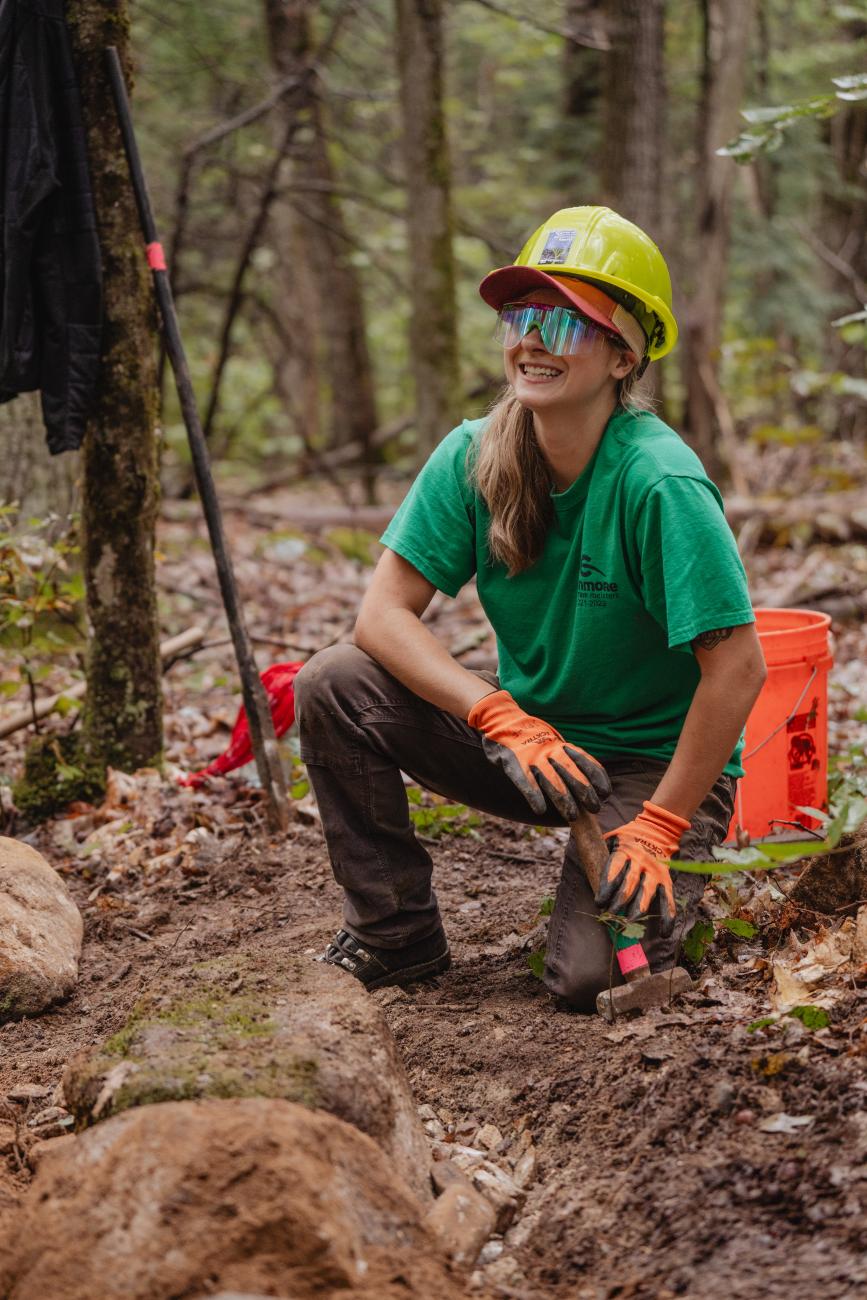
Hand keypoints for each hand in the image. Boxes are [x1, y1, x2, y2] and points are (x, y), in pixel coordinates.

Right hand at [467, 689, 609, 818]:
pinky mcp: (514, 764)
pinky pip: (526, 782)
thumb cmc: (529, 737)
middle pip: (572, 772)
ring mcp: (532, 757)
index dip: (597, 777)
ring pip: (551, 780)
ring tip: (572, 816)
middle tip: (595, 808)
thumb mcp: (551, 742)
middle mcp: (549, 751)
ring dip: (563, 799)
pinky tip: (540, 809)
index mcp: (560, 746)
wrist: (501, 719)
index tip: (606, 792)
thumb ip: (566, 757)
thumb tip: (586, 778)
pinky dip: (533, 796)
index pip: (584, 761)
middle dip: (585, 791)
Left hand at [595, 801, 690, 936]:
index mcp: (625, 851)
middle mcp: (641, 861)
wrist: (658, 829)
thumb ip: (600, 849)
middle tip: (610, 915)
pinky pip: (668, 899)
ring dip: (637, 909)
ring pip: (647, 893)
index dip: (606, 887)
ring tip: (629, 923)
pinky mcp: (666, 879)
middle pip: (629, 884)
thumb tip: (582, 859)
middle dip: (618, 902)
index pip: (615, 869)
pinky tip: (664, 932)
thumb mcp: (612, 837)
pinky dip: (668, 916)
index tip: (599, 902)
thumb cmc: (628, 837)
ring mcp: (655, 871)